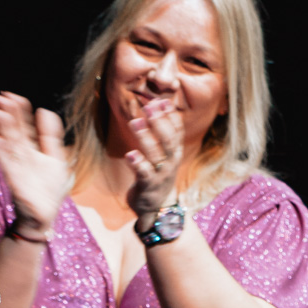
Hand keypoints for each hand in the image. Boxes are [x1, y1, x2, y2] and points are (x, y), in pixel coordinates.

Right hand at [0, 93, 69, 233]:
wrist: (43, 217)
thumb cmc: (49, 191)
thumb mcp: (57, 159)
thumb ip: (51, 136)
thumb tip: (44, 110)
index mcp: (33, 149)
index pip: (24, 126)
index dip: (20, 111)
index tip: (13, 96)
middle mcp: (22, 156)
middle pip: (13, 131)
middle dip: (6, 114)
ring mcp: (17, 166)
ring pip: (8, 142)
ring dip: (0, 126)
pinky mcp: (14, 179)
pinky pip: (4, 161)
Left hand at [125, 98, 182, 214]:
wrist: (154, 207)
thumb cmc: (156, 175)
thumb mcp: (164, 156)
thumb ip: (161, 136)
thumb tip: (155, 108)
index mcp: (175, 152)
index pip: (177, 130)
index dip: (170, 115)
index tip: (161, 101)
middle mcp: (171, 162)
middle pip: (168, 139)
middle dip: (158, 122)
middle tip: (148, 107)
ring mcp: (161, 174)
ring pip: (155, 153)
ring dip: (145, 137)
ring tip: (134, 122)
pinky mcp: (148, 185)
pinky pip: (144, 173)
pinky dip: (137, 163)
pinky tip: (130, 154)